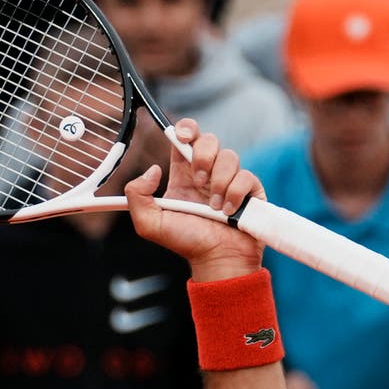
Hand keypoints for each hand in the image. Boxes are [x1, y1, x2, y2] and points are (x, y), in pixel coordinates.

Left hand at [124, 118, 264, 280]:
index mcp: (183, 176)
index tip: (182, 135)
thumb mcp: (149, 223)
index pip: (185, 139)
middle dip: (203, 155)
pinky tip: (228, 212)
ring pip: (229, 156)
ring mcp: (230, 180)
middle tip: (198, 181)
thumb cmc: (185, 242)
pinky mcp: (250, 189)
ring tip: (213, 207)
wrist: (217, 260)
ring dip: (218, 182)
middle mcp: (207, 174)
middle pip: (209, 140)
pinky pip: (246, 176)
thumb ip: (137, 195)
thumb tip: (152, 170)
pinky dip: (235, 194)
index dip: (185, 129)